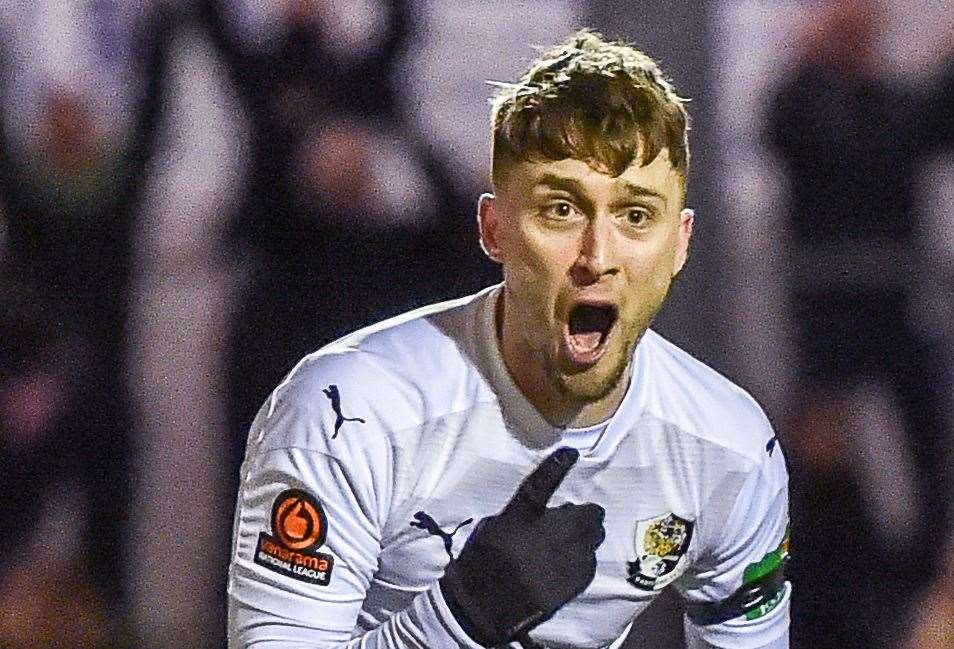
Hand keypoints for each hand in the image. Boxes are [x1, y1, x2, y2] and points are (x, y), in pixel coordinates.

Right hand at [439, 447, 604, 646]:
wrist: (485, 608)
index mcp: (520, 518)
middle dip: (584, 515)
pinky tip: (566, 564)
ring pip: (594, 538)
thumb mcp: (493, 527)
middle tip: (569, 520)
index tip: (571, 453)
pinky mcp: (575, 582)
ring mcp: (566, 560)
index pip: (540, 485)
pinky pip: (590, 562)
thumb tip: (547, 512)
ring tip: (567, 544)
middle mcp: (548, 536)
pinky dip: (583, 558)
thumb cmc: (482, 562)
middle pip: (587, 515)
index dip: (557, 466)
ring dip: (584, 536)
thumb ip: (522, 515)